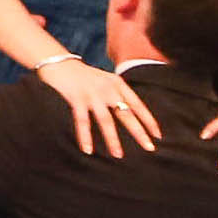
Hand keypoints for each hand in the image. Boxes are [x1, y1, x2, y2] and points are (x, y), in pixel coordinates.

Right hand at [36, 56, 161, 158]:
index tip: (157, 135)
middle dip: (139, 132)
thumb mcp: (105, 80)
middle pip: (126, 114)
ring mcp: (92, 94)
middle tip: (149, 148)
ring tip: (118, 155)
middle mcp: (108, 89)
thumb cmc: (84, 75)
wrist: (60, 62)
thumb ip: (117, 94)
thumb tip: (129, 113)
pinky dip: (85, 137)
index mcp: (118, 84)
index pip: (138, 105)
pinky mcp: (76, 98)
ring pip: (106, 120)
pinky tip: (88, 150)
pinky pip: (83, 121)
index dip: (149, 120)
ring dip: (113, 139)